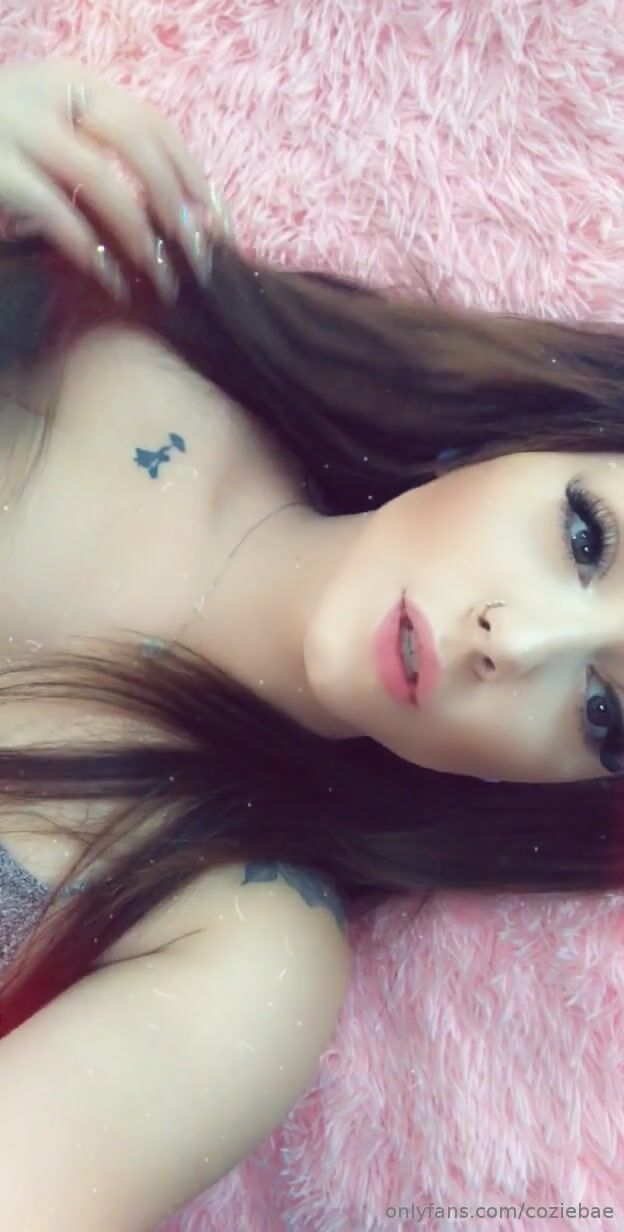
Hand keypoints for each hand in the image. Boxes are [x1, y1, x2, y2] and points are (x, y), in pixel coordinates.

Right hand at [0, 57, 231, 303]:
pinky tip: (111, 281)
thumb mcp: (54, 146)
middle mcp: (43, 93)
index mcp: (69, 81)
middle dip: (177, 208)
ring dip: (141, 237)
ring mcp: (13, 129)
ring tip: (159, 279)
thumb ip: (105, 163)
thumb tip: (187, 218)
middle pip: (137, 146)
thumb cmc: (1, 164)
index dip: (193, 176)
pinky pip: (57, 213)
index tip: (217, 226)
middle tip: (196, 260)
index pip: (152, 123)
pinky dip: (92, 252)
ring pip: (103, 182)